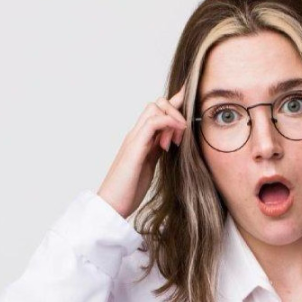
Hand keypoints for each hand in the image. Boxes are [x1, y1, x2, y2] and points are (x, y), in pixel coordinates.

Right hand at [97, 82, 188, 218]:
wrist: (111, 205)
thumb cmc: (128, 189)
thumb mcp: (149, 166)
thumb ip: (157, 152)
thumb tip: (170, 142)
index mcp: (140, 140)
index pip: (157, 114)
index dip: (174, 103)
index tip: (190, 97)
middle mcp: (136, 136)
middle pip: (156, 105)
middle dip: (175, 110)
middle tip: (184, 132)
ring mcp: (134, 140)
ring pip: (154, 109)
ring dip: (173, 116)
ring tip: (181, 135)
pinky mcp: (134, 149)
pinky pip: (152, 124)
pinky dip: (167, 122)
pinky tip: (177, 132)